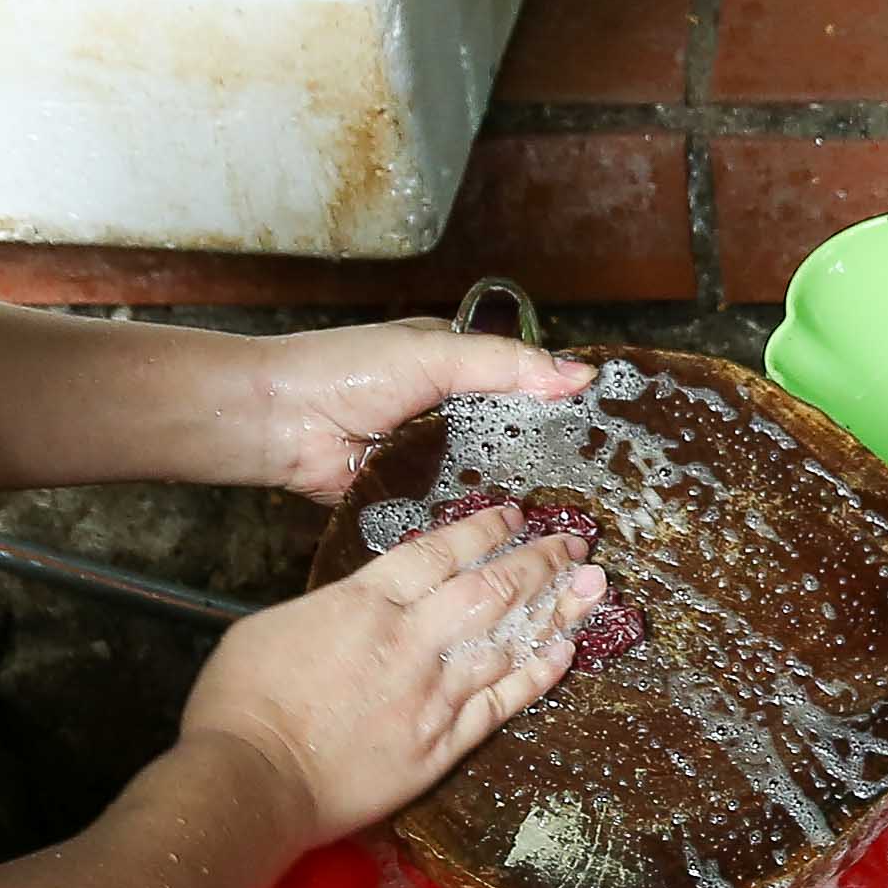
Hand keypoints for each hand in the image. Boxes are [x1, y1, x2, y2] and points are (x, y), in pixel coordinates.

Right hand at [183, 505, 601, 848]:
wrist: (253, 779)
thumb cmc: (244, 704)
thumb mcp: (275, 624)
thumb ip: (333, 608)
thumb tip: (361, 603)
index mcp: (364, 603)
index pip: (439, 553)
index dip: (482, 530)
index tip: (514, 515)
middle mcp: (409, 642)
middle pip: (490, 589)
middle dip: (538, 561)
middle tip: (576, 542)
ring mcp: (431, 695)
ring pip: (508, 642)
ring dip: (556, 610)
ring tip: (594, 587)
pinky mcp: (441, 745)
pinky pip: (502, 703)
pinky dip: (537, 675)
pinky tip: (566, 652)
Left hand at [255, 319, 591, 501]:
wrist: (280, 422)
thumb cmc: (346, 371)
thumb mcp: (435, 354)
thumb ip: (505, 365)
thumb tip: (578, 374)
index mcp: (458, 367)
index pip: (525, 384)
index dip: (561, 403)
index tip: (607, 427)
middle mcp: (450, 415)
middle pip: (513, 439)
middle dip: (544, 459)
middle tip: (596, 484)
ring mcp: (433, 459)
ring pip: (489, 480)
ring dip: (513, 495)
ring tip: (565, 517)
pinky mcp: (414, 498)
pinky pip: (454, 512)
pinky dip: (474, 520)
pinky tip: (513, 534)